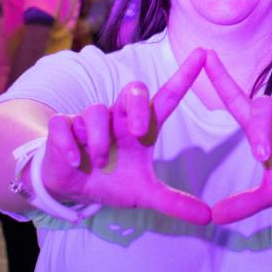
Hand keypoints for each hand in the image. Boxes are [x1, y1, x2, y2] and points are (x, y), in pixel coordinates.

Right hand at [37, 46, 211, 224]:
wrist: (71, 188)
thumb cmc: (111, 181)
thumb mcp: (144, 195)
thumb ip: (174, 203)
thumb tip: (208, 217)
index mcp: (142, 127)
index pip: (167, 96)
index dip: (185, 75)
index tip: (203, 53)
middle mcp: (118, 117)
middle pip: (133, 90)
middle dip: (137, 108)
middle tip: (138, 134)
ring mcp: (89, 120)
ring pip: (96, 112)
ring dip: (98, 141)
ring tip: (97, 162)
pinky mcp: (62, 127)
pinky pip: (65, 124)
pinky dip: (70, 146)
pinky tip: (75, 162)